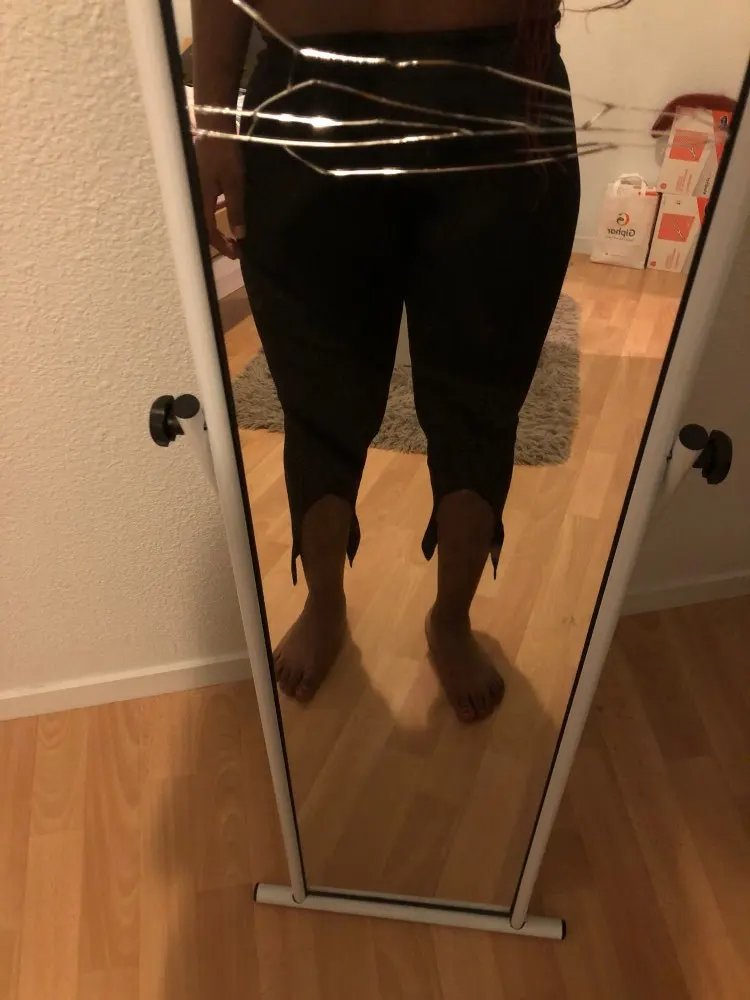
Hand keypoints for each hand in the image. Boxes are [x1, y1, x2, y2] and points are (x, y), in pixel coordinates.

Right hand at [194, 135, 245, 258]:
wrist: (213, 125)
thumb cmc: (223, 154)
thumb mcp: (234, 184)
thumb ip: (235, 210)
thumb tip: (239, 236)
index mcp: (199, 200)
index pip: (209, 231)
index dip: (222, 245)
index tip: (237, 255)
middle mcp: (192, 197)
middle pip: (202, 226)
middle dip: (218, 240)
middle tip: (234, 249)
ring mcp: (192, 188)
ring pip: (202, 216)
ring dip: (216, 228)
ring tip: (230, 236)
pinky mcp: (196, 180)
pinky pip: (203, 204)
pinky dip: (213, 214)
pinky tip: (223, 214)